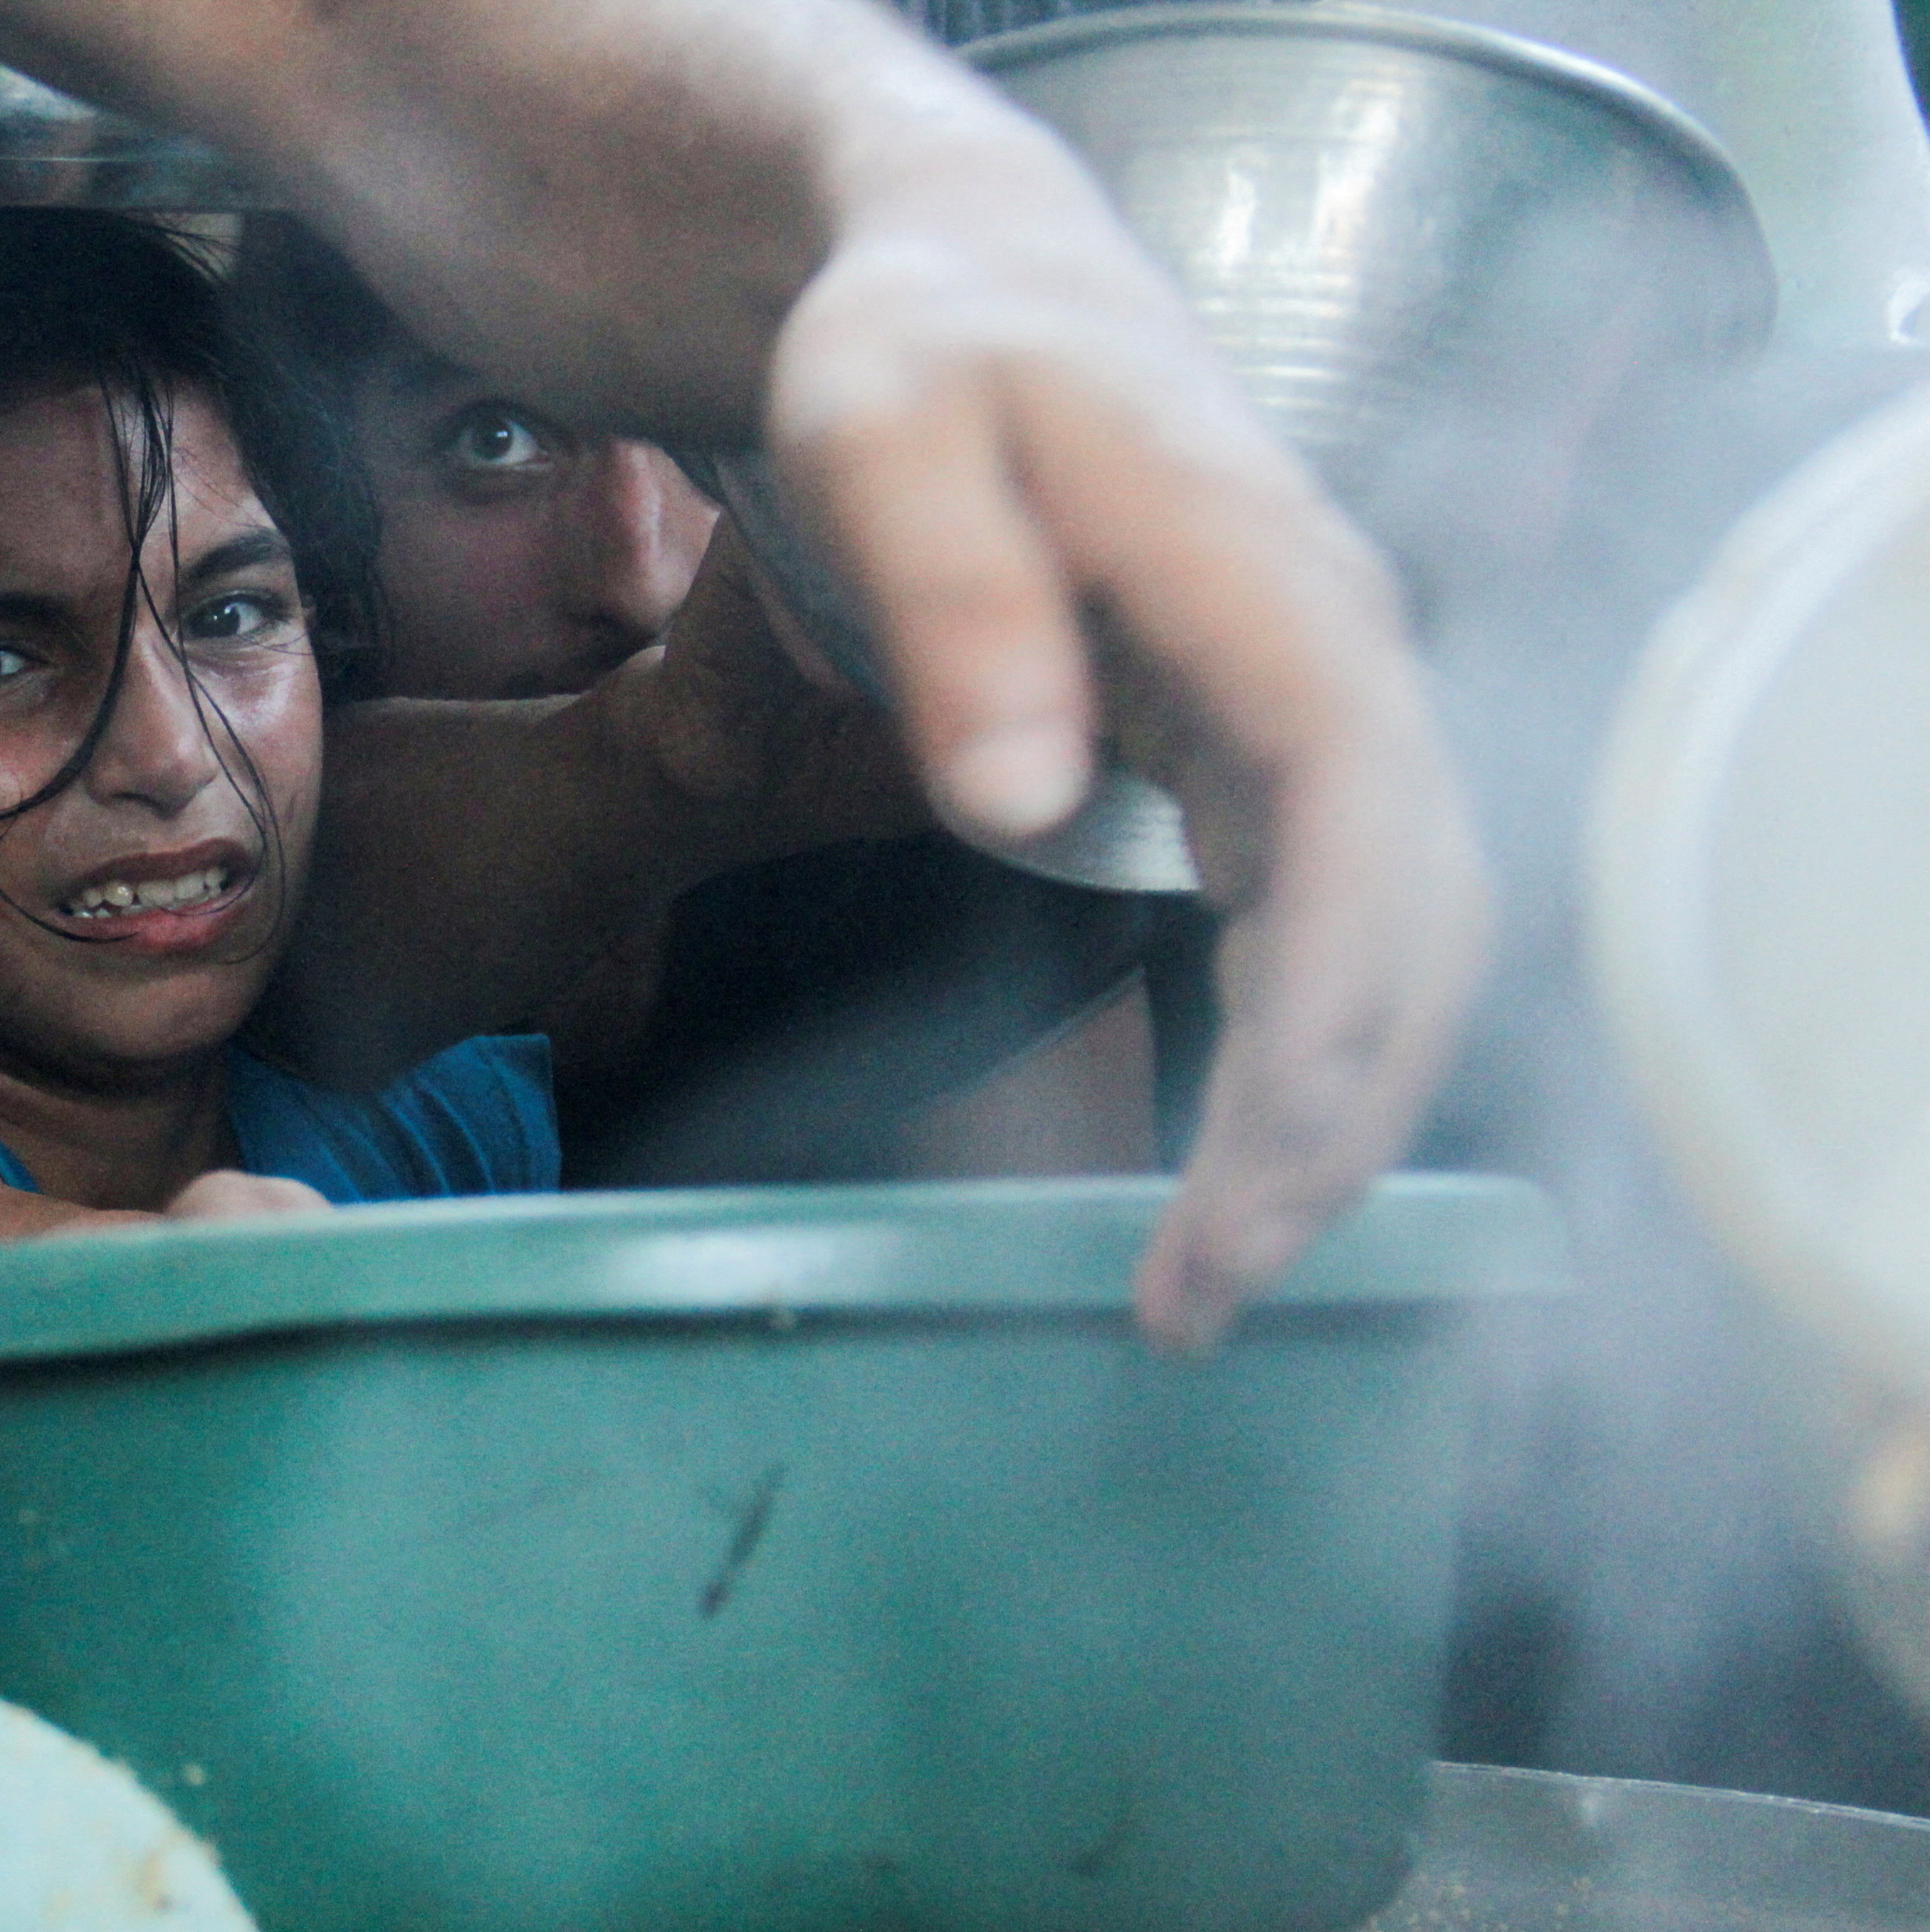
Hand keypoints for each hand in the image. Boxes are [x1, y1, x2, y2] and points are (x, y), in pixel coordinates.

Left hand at [0, 0, 1487, 1341]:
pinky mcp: (1258, 744)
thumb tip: (1023, 803)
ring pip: (1385, 943)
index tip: (1227, 1208)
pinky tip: (1214, 1159)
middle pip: (1405, 928)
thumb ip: (953, 602)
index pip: (1361, 844)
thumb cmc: (909, 344)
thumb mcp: (881, 429)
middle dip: (1323, 1130)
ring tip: (1199, 1280)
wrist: (950, 271)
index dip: (1317, 1043)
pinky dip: (1289, 1051)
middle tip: (1194, 1305)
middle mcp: (1330, 654)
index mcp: (1268, 585)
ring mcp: (1309, 703)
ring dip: (1316, 1117)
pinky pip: (1320, 922)